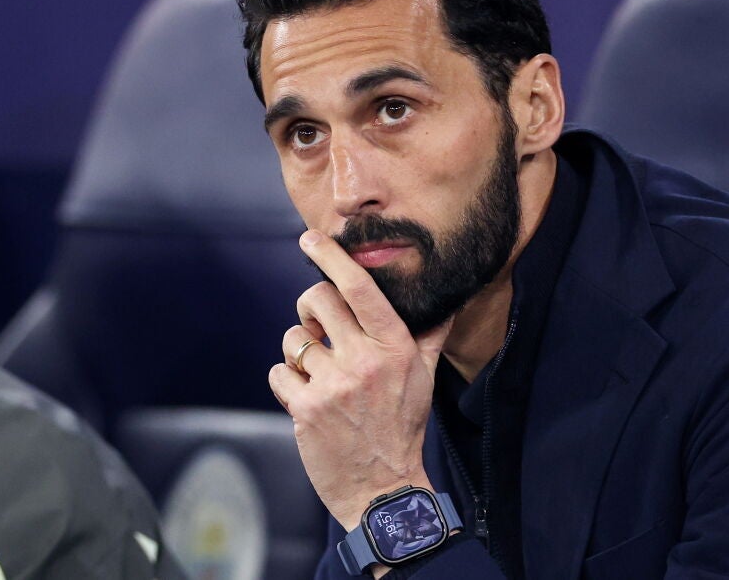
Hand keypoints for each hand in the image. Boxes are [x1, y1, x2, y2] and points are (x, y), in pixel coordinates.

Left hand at [268, 229, 452, 530]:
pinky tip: (307, 399)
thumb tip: (448, 298)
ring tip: (319, 374)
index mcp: (395, 345)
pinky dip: (288, 382)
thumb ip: (430, 333)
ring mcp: (334, 385)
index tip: (311, 239)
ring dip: (300, 352)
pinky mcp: (305, 409)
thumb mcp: (425, 376)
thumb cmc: (403, 426)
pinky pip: (280, 372)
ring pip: (293, 338)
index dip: (331, 256)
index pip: (360, 287)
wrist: (383, 489)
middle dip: (310, 307)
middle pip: (317, 300)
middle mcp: (365, 360)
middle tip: (318, 325)